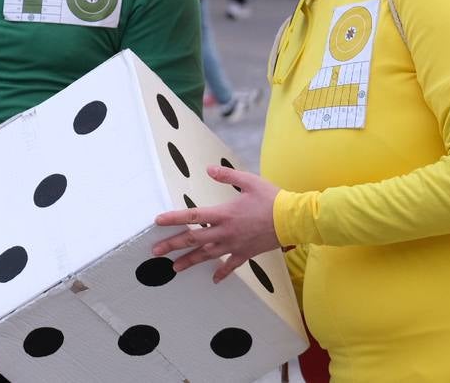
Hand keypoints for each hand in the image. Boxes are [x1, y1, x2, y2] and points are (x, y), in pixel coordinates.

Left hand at [151, 165, 282, 282]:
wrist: (294, 220)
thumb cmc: (272, 199)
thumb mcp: (249, 181)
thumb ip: (226, 175)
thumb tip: (209, 169)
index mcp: (224, 214)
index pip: (193, 217)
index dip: (174, 219)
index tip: (157, 222)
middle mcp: (226, 232)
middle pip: (194, 240)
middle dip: (173, 246)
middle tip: (155, 252)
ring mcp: (235, 245)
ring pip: (207, 255)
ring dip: (189, 262)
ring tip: (174, 268)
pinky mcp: (247, 253)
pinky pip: (231, 266)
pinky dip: (221, 273)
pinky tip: (213, 280)